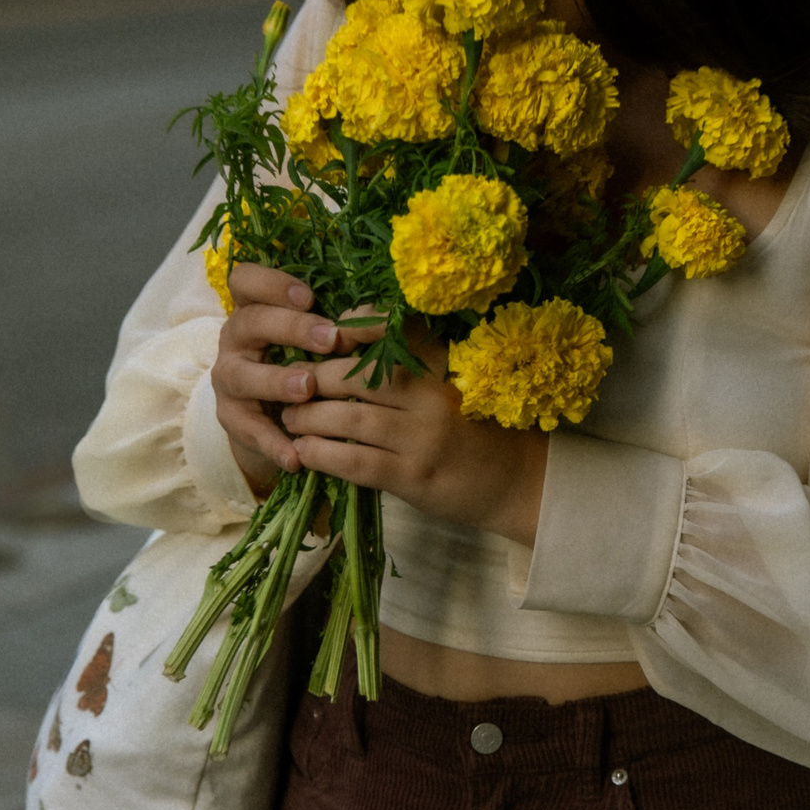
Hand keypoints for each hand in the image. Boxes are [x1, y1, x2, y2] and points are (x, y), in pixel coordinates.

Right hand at [210, 263, 354, 496]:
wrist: (277, 414)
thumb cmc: (309, 359)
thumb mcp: (321, 337)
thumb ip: (340, 324)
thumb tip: (382, 316)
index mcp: (256, 308)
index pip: (246, 280)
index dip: (272, 283)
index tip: (310, 296)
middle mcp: (236, 338)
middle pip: (249, 322)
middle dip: (290, 328)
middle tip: (329, 339)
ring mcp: (230, 378)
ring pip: (241, 375)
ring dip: (275, 380)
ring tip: (307, 388)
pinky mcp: (231, 417)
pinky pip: (247, 429)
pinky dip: (272, 442)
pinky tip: (295, 455)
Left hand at [280, 330, 549, 545]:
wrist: (519, 481)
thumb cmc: (482, 429)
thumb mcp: (456, 385)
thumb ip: (415, 366)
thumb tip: (351, 345)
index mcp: (443, 368)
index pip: (393, 332)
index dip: (355, 328)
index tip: (328, 336)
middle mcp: (432, 398)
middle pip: (359, 376)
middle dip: (316, 377)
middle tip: (292, 383)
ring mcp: (422, 439)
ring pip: (348, 418)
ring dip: (308, 417)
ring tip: (290, 417)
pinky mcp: (412, 477)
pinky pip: (354, 461)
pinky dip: (321, 454)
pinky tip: (304, 451)